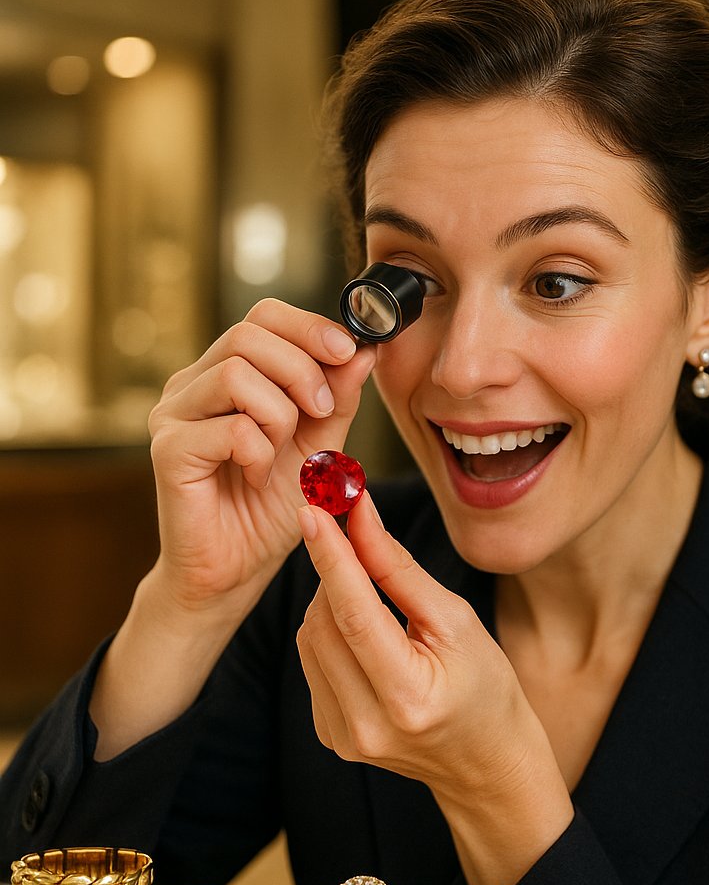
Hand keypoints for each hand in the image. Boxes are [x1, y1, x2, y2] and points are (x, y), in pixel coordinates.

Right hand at [147, 299, 375, 612]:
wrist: (235, 569)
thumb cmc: (272, 508)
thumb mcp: (320, 446)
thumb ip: (339, 399)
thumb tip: (364, 349)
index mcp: (226, 372)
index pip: (264, 315)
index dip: (310, 328)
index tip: (349, 353)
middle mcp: (193, 383)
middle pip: (249, 334)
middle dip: (302, 370)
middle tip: (323, 412)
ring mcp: (174, 414)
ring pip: (236, 374)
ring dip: (280, 415)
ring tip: (282, 453)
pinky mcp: (168, 450)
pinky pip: (229, 427)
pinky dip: (259, 453)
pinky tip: (259, 478)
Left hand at [296, 494, 573, 884]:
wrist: (486, 762)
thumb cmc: (485, 686)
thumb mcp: (457, 621)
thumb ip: (401, 571)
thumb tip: (359, 518)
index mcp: (409, 697)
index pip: (355, 616)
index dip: (331, 558)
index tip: (312, 510)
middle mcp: (367, 724)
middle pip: (324, 624)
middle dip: (334, 571)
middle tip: (351, 533)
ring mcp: (344, 737)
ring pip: (310, 640)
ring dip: (330, 601)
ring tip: (372, 593)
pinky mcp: (330, 737)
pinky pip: (312, 663)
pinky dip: (330, 633)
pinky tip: (364, 634)